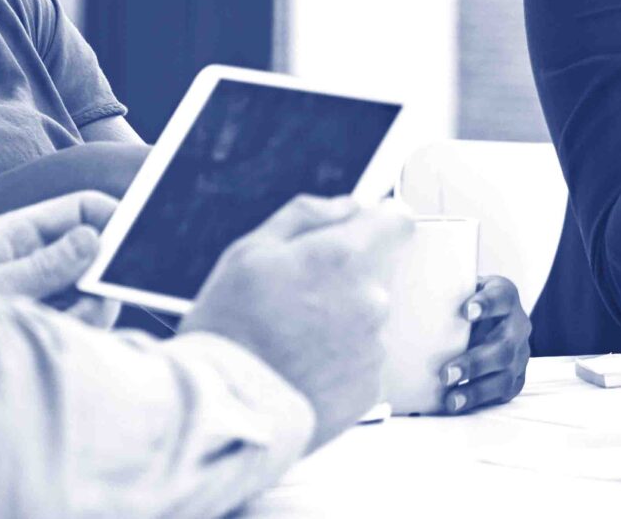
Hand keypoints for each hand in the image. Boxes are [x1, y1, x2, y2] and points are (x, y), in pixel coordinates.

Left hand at [0, 188, 121, 327]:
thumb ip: (41, 267)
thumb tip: (92, 238)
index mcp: (13, 236)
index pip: (77, 208)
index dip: (110, 217)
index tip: (135, 239)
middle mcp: (30, 262)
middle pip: (92, 254)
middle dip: (102, 277)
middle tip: (93, 300)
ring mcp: (36, 296)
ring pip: (91, 295)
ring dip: (89, 314)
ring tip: (54, 331)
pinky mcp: (38, 330)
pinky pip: (78, 327)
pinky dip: (76, 337)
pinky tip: (51, 349)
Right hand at [182, 196, 412, 445]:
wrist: (225, 413)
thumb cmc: (229, 332)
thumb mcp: (248, 252)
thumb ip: (305, 215)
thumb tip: (345, 206)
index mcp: (344, 258)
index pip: (395, 222)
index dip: (377, 221)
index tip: (363, 228)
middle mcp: (371, 301)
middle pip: (374, 273)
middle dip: (342, 279)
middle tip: (294, 299)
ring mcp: (374, 348)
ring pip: (365, 319)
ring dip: (339, 322)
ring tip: (290, 340)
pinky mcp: (369, 388)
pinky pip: (360, 361)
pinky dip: (337, 361)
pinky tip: (300, 367)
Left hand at [436, 275, 529, 413]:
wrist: (489, 319)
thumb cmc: (464, 303)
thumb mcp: (460, 291)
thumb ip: (442, 294)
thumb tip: (390, 297)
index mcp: (505, 296)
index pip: (501, 297)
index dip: (487, 304)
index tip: (466, 311)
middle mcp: (517, 325)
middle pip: (504, 345)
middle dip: (474, 362)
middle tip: (444, 374)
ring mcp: (520, 354)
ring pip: (505, 374)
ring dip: (475, 389)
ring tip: (450, 400)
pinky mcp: (516, 378)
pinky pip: (502, 392)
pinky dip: (479, 399)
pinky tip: (457, 404)